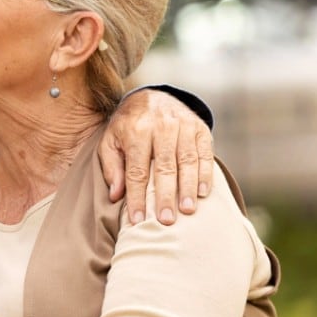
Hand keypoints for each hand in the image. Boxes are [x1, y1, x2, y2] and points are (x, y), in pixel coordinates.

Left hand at [100, 88, 214, 225]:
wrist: (152, 96)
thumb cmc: (127, 126)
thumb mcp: (110, 141)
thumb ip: (112, 167)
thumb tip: (116, 196)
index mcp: (136, 131)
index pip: (136, 170)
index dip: (137, 196)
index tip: (138, 219)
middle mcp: (161, 127)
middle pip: (164, 167)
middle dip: (165, 196)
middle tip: (166, 220)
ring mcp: (183, 126)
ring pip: (187, 161)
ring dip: (188, 188)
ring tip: (187, 210)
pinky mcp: (200, 128)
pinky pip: (204, 154)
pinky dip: (205, 174)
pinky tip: (203, 193)